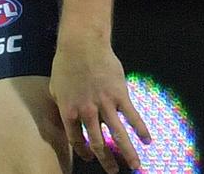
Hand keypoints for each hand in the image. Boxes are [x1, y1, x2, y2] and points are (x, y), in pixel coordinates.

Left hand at [50, 39, 151, 172]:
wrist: (82, 43)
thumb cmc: (66, 62)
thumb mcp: (55, 85)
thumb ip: (61, 103)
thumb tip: (63, 112)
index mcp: (69, 110)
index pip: (76, 140)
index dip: (83, 151)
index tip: (89, 156)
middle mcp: (87, 112)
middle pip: (98, 143)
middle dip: (106, 160)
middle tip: (113, 170)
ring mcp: (104, 104)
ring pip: (119, 136)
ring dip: (128, 153)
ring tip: (135, 166)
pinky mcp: (120, 95)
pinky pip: (132, 117)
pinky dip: (141, 130)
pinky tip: (147, 140)